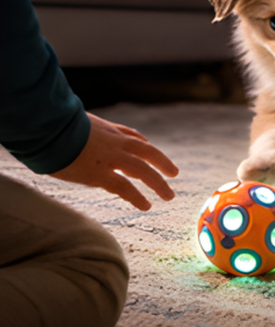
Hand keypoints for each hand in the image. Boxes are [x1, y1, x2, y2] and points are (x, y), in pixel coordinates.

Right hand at [50, 113, 178, 210]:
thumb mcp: (76, 122)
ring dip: (158, 183)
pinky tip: (146, 205)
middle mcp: (114, 142)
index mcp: (108, 130)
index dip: (144, 145)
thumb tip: (77, 136)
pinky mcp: (100, 174)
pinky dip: (136, 197)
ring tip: (169, 196)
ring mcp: (110, 158)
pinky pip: (124, 187)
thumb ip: (85, 131)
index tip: (150, 151)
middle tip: (174, 173)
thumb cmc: (54, 125)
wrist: (47, 127)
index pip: (133, 137)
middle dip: (162, 163)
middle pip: (147, 152)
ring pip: (143, 170)